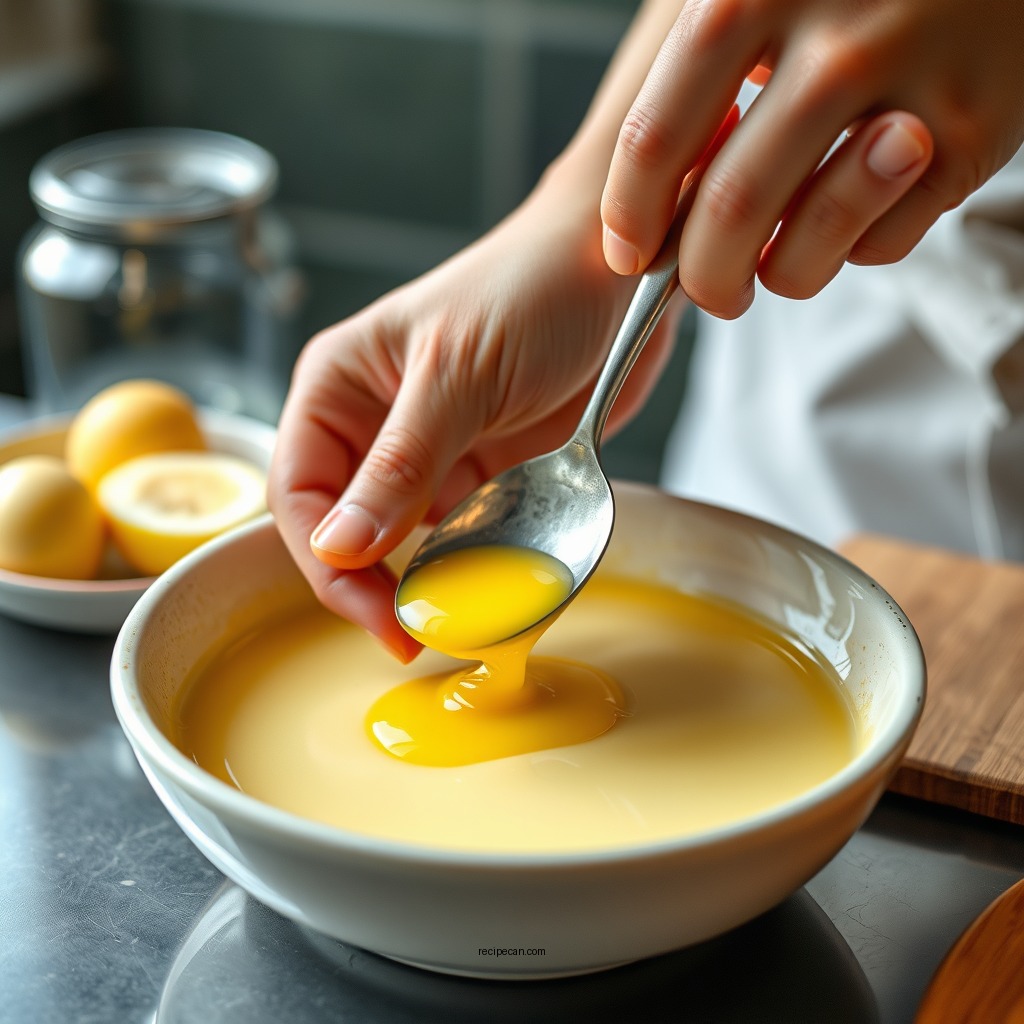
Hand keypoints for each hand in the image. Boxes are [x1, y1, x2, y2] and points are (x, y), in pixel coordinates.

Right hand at [267, 176, 680, 658]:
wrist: (615, 272)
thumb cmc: (528, 289)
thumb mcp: (456, 374)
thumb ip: (399, 463)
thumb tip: (336, 547)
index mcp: (338, 388)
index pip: (301, 495)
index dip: (327, 563)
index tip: (376, 612)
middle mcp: (374, 427)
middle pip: (346, 530)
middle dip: (373, 584)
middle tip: (414, 632)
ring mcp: (431, 455)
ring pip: (408, 542)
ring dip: (430, 580)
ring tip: (461, 616)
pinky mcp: (483, 474)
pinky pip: (468, 536)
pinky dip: (480, 565)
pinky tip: (498, 585)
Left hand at [601, 0, 1023, 317]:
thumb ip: (698, 73)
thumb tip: (643, 190)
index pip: (656, 138)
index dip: (631, 215)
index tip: (629, 253)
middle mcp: (833, 44)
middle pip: (728, 209)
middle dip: (705, 275)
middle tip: (709, 286)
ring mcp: (911, 90)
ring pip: (806, 246)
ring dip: (779, 277)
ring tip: (775, 264)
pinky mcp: (974, 137)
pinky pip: (881, 245)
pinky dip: (851, 250)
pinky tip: (852, 209)